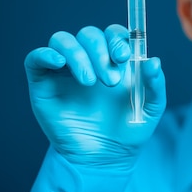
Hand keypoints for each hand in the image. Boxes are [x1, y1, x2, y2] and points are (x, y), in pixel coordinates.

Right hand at [24, 24, 166, 169]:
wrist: (104, 158)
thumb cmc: (129, 129)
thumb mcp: (151, 108)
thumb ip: (155, 83)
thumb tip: (153, 60)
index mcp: (115, 59)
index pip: (113, 33)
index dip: (117, 38)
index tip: (124, 56)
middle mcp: (89, 59)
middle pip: (89, 34)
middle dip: (101, 52)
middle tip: (111, 81)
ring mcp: (64, 70)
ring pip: (63, 40)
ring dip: (78, 55)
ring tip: (90, 82)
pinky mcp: (43, 83)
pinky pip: (36, 58)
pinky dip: (46, 54)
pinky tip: (59, 63)